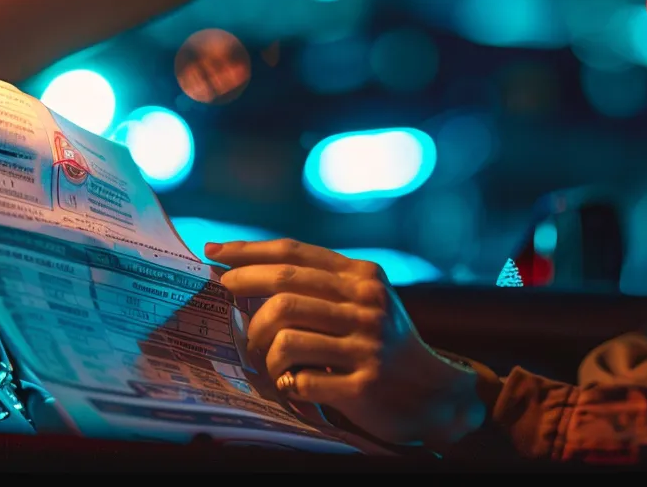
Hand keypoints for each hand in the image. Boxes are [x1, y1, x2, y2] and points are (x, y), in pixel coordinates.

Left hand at [208, 238, 485, 448]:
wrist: (432, 393)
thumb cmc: (383, 344)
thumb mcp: (366, 301)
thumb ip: (322, 285)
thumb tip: (246, 274)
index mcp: (363, 277)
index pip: (294, 253)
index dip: (248, 252)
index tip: (214, 254)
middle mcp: (367, 304)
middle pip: (284, 290)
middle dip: (243, 296)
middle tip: (223, 307)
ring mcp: (367, 345)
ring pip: (285, 337)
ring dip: (261, 350)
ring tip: (261, 359)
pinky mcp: (363, 384)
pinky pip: (301, 379)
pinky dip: (285, 383)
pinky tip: (289, 383)